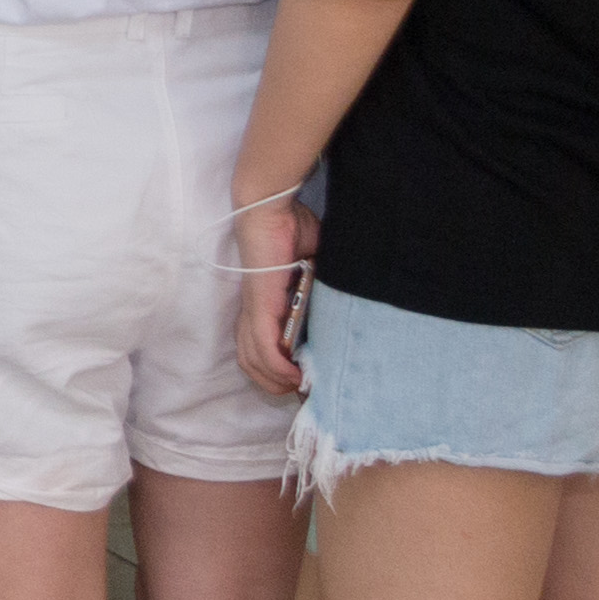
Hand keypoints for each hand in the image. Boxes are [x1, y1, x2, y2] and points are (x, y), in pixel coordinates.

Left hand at [228, 187, 312, 395]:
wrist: (270, 208)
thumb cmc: (290, 229)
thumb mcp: (315, 262)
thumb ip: (325, 282)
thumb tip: (347, 296)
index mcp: (263, 304)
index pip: (258, 347)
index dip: (274, 369)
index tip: (299, 380)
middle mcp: (254, 312)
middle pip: (252, 362)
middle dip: (274, 384)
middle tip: (301, 392)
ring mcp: (255, 311)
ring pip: (255, 361)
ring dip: (276, 381)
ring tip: (300, 388)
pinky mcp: (261, 307)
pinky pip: (264, 349)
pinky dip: (277, 368)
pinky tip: (294, 376)